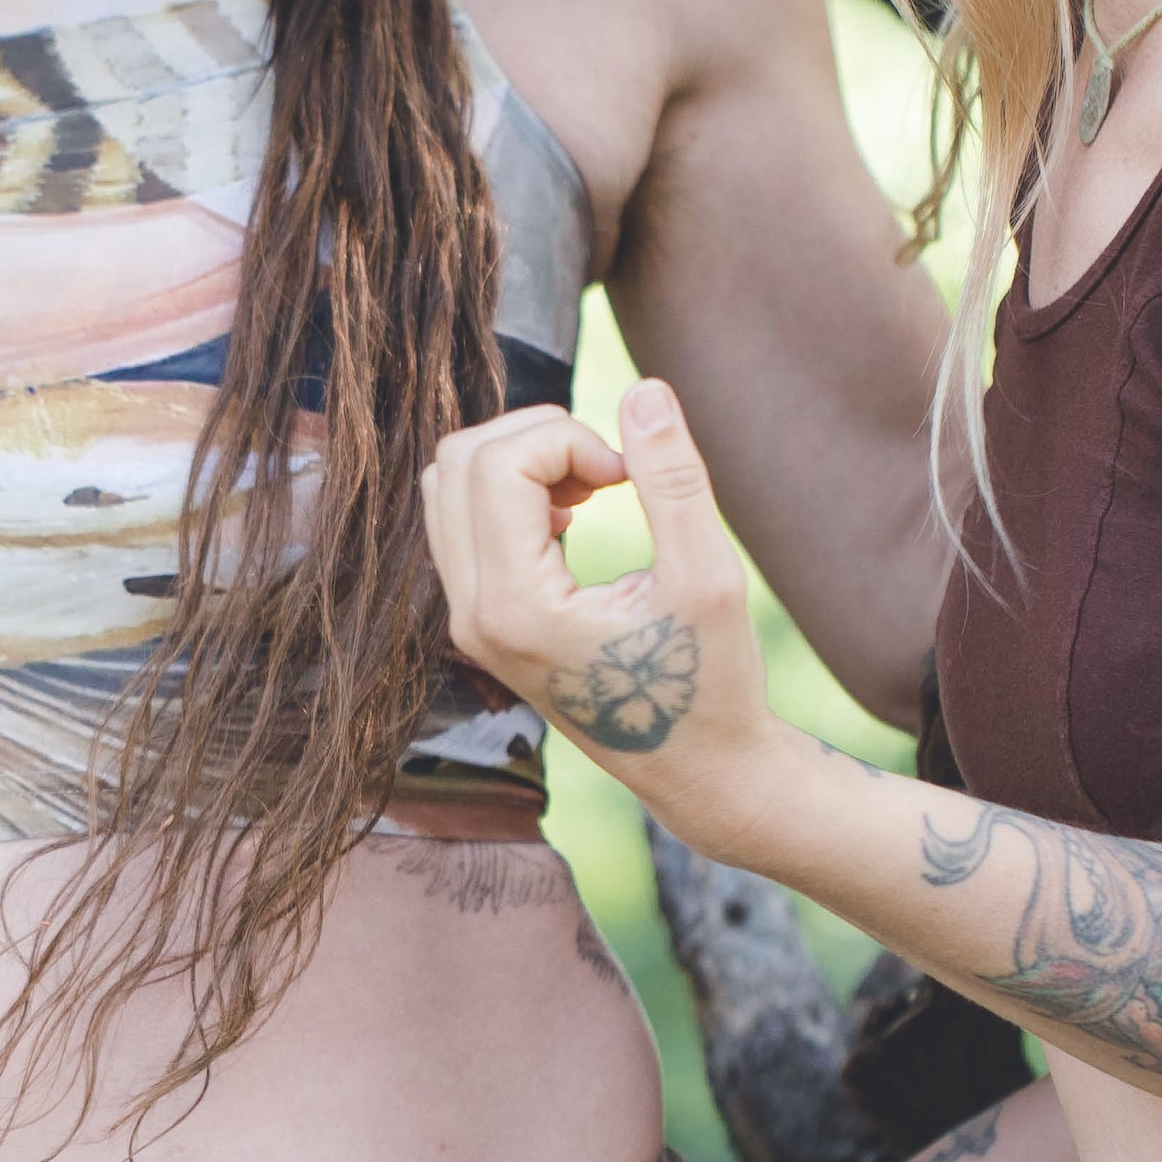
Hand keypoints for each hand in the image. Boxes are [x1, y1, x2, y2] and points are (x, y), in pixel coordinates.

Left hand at [422, 379, 784, 858]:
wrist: (697, 771)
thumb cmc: (711, 685)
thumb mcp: (707, 575)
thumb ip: (674, 480)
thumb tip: (645, 391)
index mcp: (514, 609)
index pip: (498, 464)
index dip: (568, 437)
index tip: (630, 472)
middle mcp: (472, 615)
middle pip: (457, 462)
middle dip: (537, 436)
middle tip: (612, 468)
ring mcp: (469, 621)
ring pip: (449, 486)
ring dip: (520, 460)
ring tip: (594, 488)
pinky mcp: (481, 619)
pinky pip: (463, 520)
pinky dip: (512, 491)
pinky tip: (575, 517)